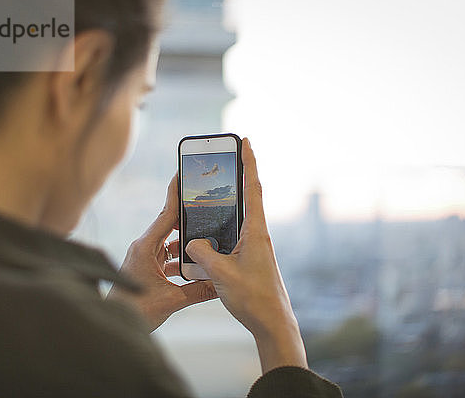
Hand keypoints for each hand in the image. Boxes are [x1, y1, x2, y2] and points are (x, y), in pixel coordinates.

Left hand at [107, 174, 217, 331]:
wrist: (114, 324)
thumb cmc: (134, 311)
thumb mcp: (171, 301)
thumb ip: (198, 291)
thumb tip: (220, 285)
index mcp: (145, 247)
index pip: (165, 214)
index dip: (177, 194)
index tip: (183, 174)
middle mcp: (143, 247)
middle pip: (169, 224)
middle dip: (188, 216)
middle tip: (207, 204)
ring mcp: (144, 257)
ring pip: (170, 242)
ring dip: (187, 243)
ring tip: (208, 238)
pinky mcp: (147, 267)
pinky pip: (168, 257)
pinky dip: (182, 259)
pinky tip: (196, 265)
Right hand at [185, 138, 307, 373]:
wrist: (273, 323)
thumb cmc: (254, 299)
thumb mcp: (222, 274)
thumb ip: (203, 254)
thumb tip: (192, 242)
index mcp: (256, 232)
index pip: (254, 189)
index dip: (249, 163)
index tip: (246, 142)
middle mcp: (258, 235)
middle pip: (249, 197)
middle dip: (239, 176)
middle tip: (228, 158)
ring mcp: (256, 247)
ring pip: (241, 217)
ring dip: (230, 203)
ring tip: (213, 192)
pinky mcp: (251, 258)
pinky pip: (236, 235)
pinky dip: (224, 227)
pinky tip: (211, 231)